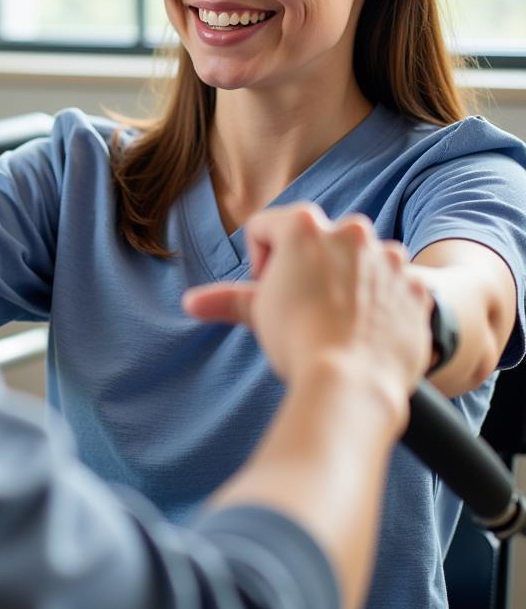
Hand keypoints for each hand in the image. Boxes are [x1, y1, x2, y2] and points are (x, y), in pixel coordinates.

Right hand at [184, 204, 431, 401]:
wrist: (352, 383)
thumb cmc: (298, 341)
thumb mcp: (257, 313)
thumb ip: (227, 299)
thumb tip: (192, 302)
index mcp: (304, 225)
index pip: (265, 228)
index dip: (259, 261)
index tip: (269, 292)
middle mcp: (350, 230)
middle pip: (317, 240)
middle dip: (308, 269)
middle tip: (302, 308)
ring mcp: (388, 256)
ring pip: (359, 261)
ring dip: (348, 282)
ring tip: (338, 321)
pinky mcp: (415, 285)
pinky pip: (395, 286)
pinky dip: (383, 303)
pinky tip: (369, 330)